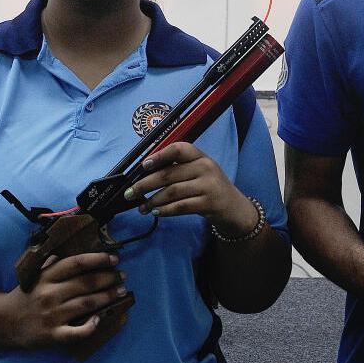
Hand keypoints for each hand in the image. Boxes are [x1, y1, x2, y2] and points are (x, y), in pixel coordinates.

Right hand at [4, 252, 126, 348]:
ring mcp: (52, 315)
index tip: (114, 259)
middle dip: (108, 278)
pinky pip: (76, 332)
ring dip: (107, 297)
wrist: (3, 322)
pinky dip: (90, 326)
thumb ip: (53, 262)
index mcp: (47, 277)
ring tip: (120, 291)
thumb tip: (74, 247)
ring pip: (86, 304)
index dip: (98, 259)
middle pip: (86, 283)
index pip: (77, 263)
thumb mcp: (35, 275)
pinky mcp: (52, 335)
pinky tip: (100, 319)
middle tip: (122, 276)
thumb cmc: (25, 296)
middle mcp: (50, 294)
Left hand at [128, 142, 258, 236]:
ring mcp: (208, 186)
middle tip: (130, 193)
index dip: (159, 155)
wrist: (233, 207)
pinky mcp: (209, 203)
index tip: (143, 165)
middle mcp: (205, 167)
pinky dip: (165, 210)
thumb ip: (178, 169)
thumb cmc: (209, 187)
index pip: (178, 149)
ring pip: (172, 192)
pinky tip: (156, 212)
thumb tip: (145, 173)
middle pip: (169, 174)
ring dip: (152, 201)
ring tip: (141, 207)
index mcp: (200, 156)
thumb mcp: (199, 172)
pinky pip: (181, 206)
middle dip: (145, 184)